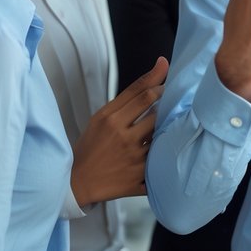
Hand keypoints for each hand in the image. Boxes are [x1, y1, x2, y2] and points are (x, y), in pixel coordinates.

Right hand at [70, 56, 166, 204]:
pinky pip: (161, 161)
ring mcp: (133, 158)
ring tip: (171, 127)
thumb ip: (129, 96)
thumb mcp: (101, 117)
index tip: (168, 82)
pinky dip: (166, 154)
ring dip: (170, 129)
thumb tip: (158, 68)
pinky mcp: (139, 177)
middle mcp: (123, 137)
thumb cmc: (91, 146)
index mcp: (111, 120)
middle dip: (169, 106)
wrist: (76, 182)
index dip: (161, 85)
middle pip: (158, 113)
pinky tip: (168, 151)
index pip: (144, 95)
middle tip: (174, 104)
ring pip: (163, 136)